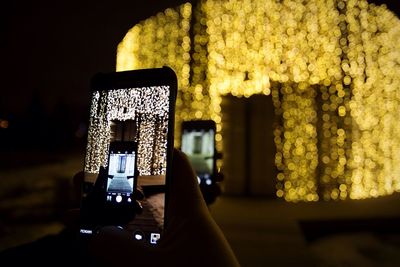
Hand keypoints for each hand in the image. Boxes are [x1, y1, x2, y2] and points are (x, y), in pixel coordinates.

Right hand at [88, 149, 239, 266]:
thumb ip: (123, 253)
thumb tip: (95, 235)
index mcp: (190, 212)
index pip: (178, 167)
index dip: (158, 148)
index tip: (129, 139)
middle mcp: (181, 224)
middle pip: (146, 194)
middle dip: (115, 188)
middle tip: (83, 184)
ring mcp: (173, 245)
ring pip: (137, 223)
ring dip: (110, 219)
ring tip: (76, 216)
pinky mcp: (167, 261)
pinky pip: (137, 246)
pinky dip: (117, 244)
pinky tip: (95, 242)